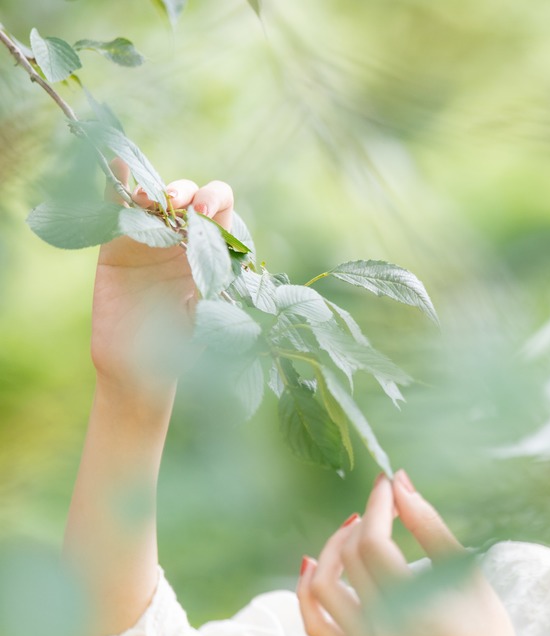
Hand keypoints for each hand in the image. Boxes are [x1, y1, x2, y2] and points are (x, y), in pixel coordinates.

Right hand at [91, 159, 233, 404]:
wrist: (142, 370)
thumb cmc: (186, 348)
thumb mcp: (218, 317)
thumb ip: (226, 292)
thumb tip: (248, 276)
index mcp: (213, 251)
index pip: (222, 212)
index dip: (218, 203)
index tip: (209, 216)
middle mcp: (182, 241)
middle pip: (190, 199)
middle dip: (190, 194)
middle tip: (187, 210)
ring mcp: (148, 241)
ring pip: (154, 200)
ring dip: (156, 192)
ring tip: (154, 200)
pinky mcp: (115, 248)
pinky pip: (115, 210)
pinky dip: (117, 185)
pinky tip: (120, 165)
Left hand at [297, 471, 530, 635]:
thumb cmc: (482, 622)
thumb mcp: (464, 569)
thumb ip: (429, 524)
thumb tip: (399, 482)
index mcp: (413, 607)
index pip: (374, 543)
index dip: (377, 506)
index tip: (387, 483)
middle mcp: (381, 629)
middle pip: (350, 558)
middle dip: (363, 520)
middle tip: (384, 504)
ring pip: (323, 586)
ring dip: (333, 549)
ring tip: (356, 529)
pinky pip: (314, 622)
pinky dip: (307, 592)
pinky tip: (314, 564)